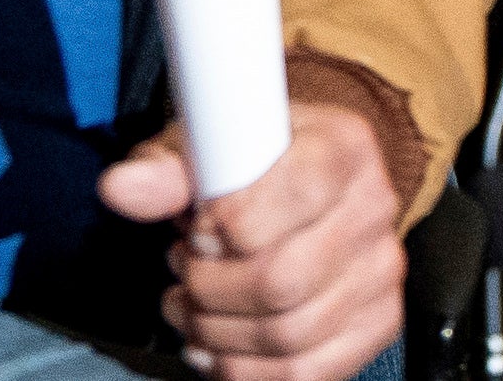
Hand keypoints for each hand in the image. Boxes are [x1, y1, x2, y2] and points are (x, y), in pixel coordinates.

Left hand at [98, 94, 403, 380]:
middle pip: (282, 279)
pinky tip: (213, 347)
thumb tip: (122, 189)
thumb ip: (167, 169)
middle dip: (209, 287)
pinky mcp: (376, 322)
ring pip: (288, 335)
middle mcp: (373, 208)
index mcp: (343, 145)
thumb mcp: (207, 144)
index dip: (229, 224)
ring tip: (189, 306)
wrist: (310, 184)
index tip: (195, 230)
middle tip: (183, 270)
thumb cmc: (254, 159)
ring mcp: (380, 271)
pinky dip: (243, 370)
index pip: (294, 194)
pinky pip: (305, 373)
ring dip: (217, 332)